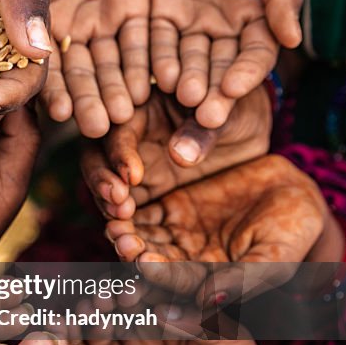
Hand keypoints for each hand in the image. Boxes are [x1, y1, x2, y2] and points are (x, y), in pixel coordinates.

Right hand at [12, 0, 149, 137]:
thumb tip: (31, 47)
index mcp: (33, 25)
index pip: (41, 65)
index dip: (51, 90)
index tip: (60, 114)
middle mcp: (67, 33)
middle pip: (79, 74)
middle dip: (89, 100)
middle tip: (99, 128)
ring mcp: (100, 23)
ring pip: (110, 64)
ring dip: (116, 90)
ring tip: (125, 115)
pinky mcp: (133, 11)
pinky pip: (141, 42)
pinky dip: (144, 64)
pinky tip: (151, 86)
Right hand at [81, 85, 271, 217]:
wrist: (249, 130)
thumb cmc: (235, 109)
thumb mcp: (226, 113)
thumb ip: (202, 131)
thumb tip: (179, 156)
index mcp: (142, 106)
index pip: (119, 128)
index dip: (120, 152)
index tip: (133, 176)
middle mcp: (129, 136)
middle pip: (96, 156)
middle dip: (101, 180)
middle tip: (117, 203)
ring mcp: (133, 165)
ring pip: (104, 184)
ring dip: (107, 203)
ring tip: (121, 225)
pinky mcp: (143, 191)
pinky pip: (124, 207)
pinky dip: (124, 222)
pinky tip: (130, 238)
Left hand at [105, 155, 326, 302]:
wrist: (293, 190)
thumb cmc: (293, 230)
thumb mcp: (274, 257)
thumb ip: (243, 280)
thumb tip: (208, 303)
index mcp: (208, 284)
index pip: (180, 284)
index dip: (163, 276)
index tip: (145, 264)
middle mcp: (184, 265)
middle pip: (153, 265)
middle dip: (136, 257)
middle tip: (123, 243)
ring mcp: (174, 237)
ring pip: (144, 238)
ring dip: (127, 234)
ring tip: (115, 225)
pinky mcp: (167, 209)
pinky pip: (144, 211)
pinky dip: (130, 208)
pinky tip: (118, 201)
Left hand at [147, 0, 301, 128]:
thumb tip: (293, 38)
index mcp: (258, 19)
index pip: (254, 55)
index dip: (246, 73)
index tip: (234, 88)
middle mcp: (224, 31)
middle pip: (219, 68)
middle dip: (213, 92)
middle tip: (205, 115)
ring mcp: (190, 27)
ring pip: (188, 61)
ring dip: (185, 81)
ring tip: (181, 96)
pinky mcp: (158, 17)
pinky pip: (157, 43)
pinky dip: (157, 60)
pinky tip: (155, 76)